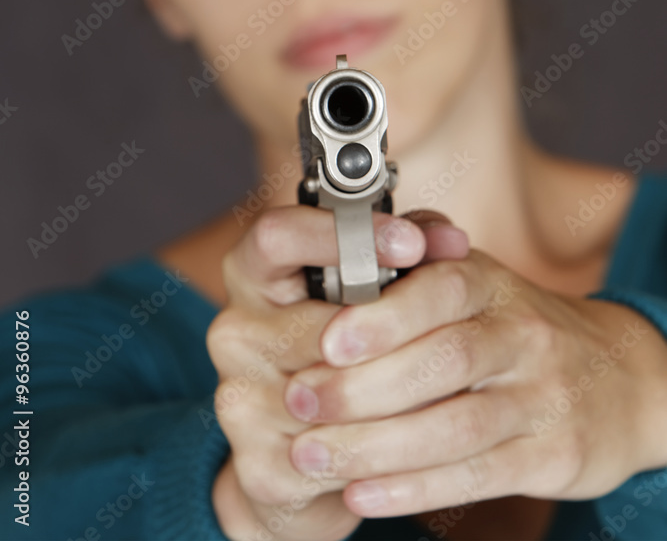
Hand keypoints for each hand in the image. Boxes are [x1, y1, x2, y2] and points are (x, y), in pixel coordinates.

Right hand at [207, 205, 467, 540]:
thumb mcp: (367, 286)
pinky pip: (342, 456)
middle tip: (459, 337)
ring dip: (404, 397)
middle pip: (324, 325)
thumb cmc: (341, 347)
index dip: (344, 235)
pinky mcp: (259, 467)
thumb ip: (410, 251)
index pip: (277, 236)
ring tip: (451, 391)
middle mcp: (234, 330)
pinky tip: (422, 441)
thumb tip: (454, 242)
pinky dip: (391, 451)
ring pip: (339, 395)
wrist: (296, 454)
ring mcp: (239, 401)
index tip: (410, 242)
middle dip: (398, 334)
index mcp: (251, 274)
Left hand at [284, 241, 665, 519]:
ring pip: (455, 426)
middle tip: (299, 402)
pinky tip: (362, 493)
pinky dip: (414, 489)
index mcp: (490, 283)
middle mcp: (522, 334)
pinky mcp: (551, 455)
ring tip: (312, 454)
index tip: (327, 342)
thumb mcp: (474, 277)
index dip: (384, 316)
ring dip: (376, 446)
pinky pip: (476, 474)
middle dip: (363, 388)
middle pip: (443, 361)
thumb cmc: (512, 323)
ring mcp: (541, 396)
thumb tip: (344, 241)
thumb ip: (415, 260)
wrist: (615, 376)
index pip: (442, 290)